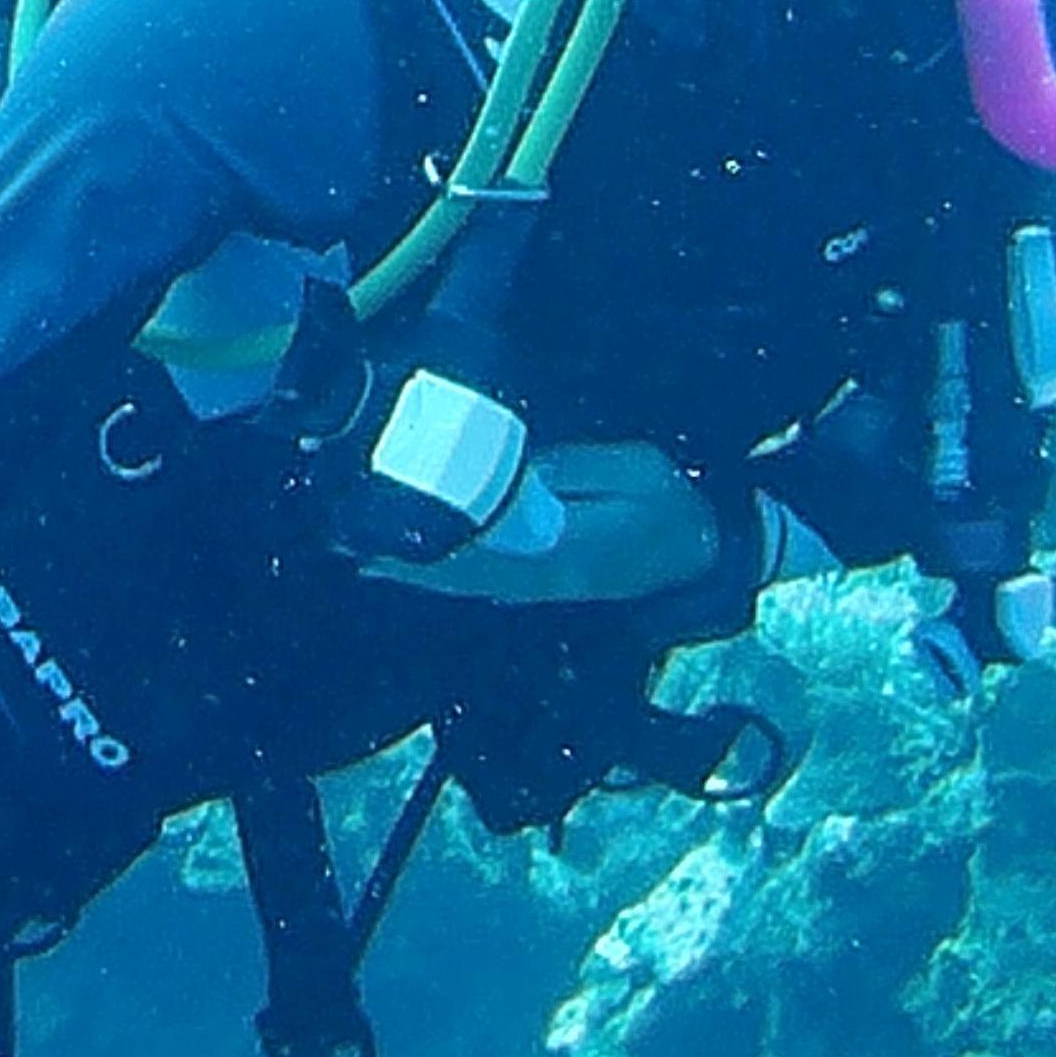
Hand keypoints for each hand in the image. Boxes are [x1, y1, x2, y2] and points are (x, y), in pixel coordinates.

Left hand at [372, 440, 722, 605]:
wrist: (705, 551)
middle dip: (406, 564)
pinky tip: (423, 570)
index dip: (425, 547)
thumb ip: (566, 470)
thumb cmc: (670, 502)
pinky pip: (488, 584)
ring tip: (369, 561)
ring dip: (419, 574)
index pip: (476, 552)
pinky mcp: (550, 584)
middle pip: (460, 574)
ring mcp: (546, 587)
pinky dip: (449, 578)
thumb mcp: (627, 469)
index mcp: (560, 551)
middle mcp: (544, 578)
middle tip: (350, 549)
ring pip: (470, 584)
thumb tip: (509, 475)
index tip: (379, 537)